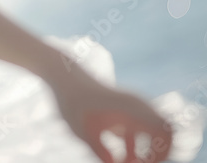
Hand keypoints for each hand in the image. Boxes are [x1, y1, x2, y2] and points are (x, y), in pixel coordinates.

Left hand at [52, 71, 174, 162]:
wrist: (65, 77)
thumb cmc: (72, 102)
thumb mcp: (83, 131)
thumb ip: (99, 152)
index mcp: (131, 109)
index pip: (165, 131)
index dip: (160, 152)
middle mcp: (137, 107)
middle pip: (166, 133)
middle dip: (157, 154)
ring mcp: (133, 109)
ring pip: (153, 135)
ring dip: (145, 152)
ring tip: (125, 162)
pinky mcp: (125, 112)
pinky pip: (140, 133)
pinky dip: (135, 147)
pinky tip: (118, 158)